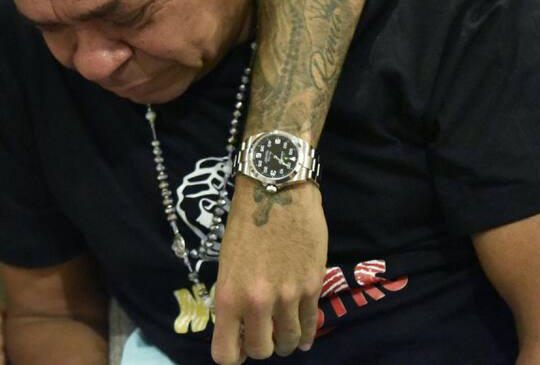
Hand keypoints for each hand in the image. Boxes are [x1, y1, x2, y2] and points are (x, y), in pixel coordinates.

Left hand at [211, 178, 326, 363]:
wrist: (277, 190)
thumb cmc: (245, 221)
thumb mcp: (227, 262)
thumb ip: (233, 296)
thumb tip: (240, 324)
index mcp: (228, 296)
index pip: (226, 353)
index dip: (232, 353)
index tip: (237, 344)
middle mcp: (257, 302)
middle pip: (262, 351)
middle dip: (261, 346)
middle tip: (263, 333)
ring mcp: (288, 297)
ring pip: (289, 343)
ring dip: (286, 341)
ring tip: (284, 333)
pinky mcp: (312, 287)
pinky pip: (310, 324)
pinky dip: (306, 334)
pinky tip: (304, 335)